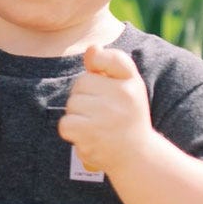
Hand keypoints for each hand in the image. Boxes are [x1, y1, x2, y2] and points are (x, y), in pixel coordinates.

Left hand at [58, 46, 153, 173]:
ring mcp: (106, 115)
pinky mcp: (90, 133)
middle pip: (81, 84)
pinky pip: (66, 123)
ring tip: (98, 126)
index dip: (101, 63)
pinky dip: (72, 131)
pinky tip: (89, 136)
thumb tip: (92, 48)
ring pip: (72, 104)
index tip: (108, 82)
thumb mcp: (126, 87)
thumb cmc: (127, 116)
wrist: (137, 156)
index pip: (111, 58)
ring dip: (78, 116)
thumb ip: (108, 64)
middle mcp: (123, 95)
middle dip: (85, 97)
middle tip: (103, 113)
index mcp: (131, 81)